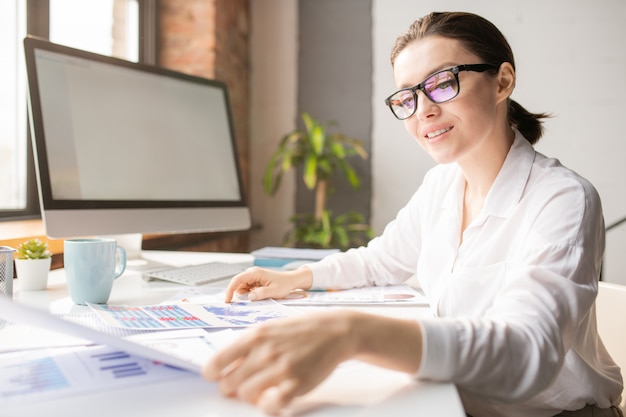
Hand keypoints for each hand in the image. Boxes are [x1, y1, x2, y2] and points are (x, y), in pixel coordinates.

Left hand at [201, 310, 358, 414]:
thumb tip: (224, 365)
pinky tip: (274, 397)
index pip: (216, 362)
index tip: (215, 377)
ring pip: (246, 395)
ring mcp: (280, 368)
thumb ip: (247, 345)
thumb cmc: (302, 329)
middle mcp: (265, 352)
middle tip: (243, 384)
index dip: (212, 374)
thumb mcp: (270, 327)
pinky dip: (268, 405)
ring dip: (251, 395)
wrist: (335, 330)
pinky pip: (269, 405)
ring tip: (262, 389)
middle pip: (228, 383)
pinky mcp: (296, 384)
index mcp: (255, 336)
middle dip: (232, 387)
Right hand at [224, 266, 312, 301]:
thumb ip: (261, 294)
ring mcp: (253, 277)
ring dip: (246, 295)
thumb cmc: (284, 284)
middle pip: (238, 285)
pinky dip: (249, 294)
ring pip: (242, 288)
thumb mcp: (274, 291)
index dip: (230, 290)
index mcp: (255, 273)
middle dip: (240, 294)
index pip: (237, 280)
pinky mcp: (254, 281)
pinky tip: (259, 295)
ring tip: (260, 296)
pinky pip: (247, 289)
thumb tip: (249, 297)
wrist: (291, 281)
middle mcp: (252, 273)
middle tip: (250, 301)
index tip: (227, 300)